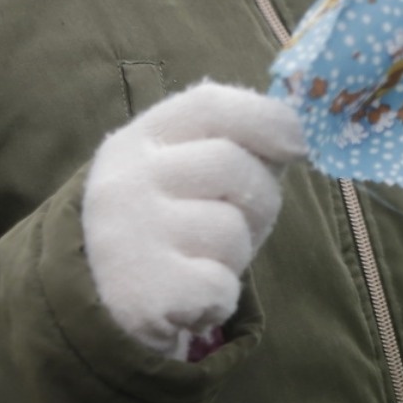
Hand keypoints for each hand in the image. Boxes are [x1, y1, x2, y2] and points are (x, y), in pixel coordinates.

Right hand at [81, 80, 305, 358]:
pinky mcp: (141, 293)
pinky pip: (221, 287)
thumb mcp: (184, 167)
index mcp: (141, 137)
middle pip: (232, 165)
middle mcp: (128, 178)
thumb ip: (232, 144)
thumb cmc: (167, 220)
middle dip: (260, 198)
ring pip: (231, 231)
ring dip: (236, 254)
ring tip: (203, 261)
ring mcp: (131, 234)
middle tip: (243, 223)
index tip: (298, 144)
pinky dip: (221, 298)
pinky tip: (193, 297)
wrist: (104, 295)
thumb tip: (296, 135)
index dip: (264, 117)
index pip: (209, 105)